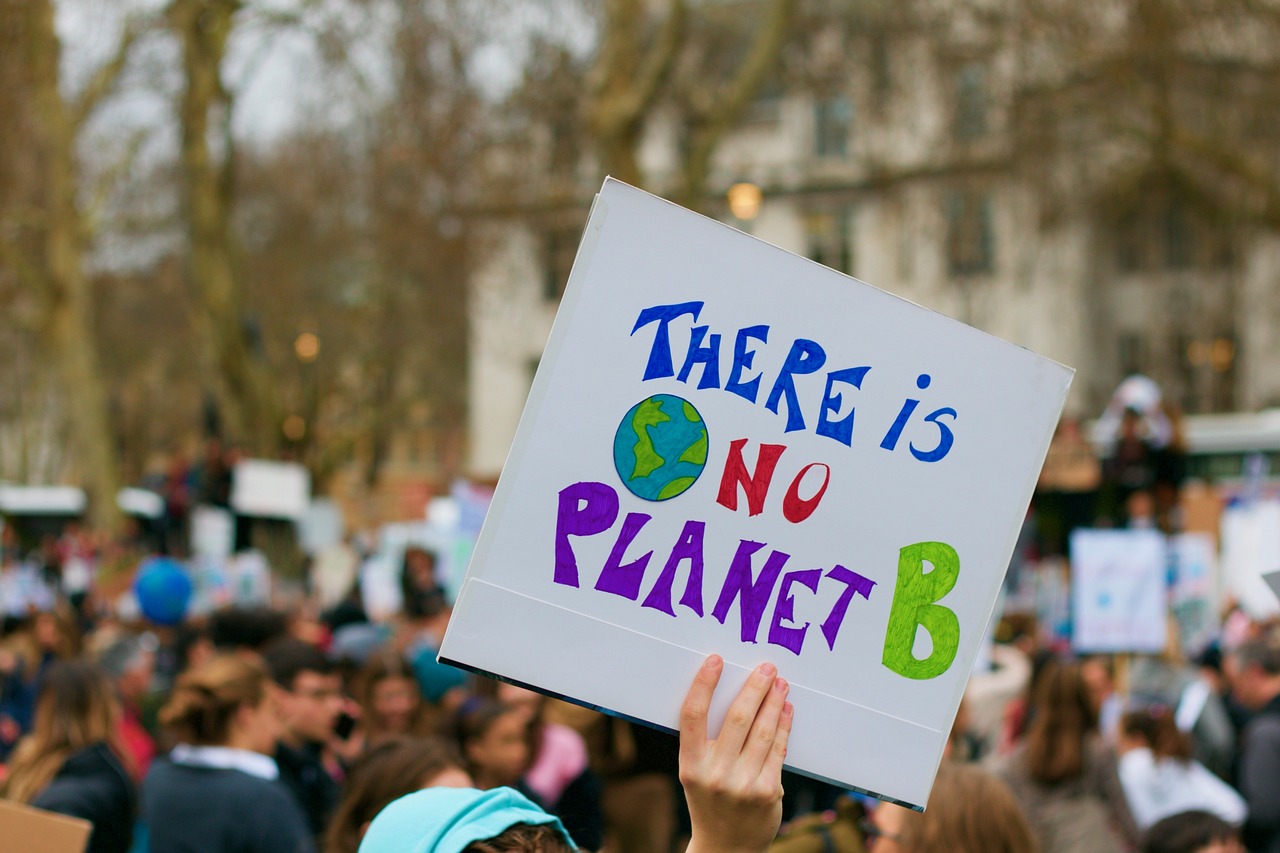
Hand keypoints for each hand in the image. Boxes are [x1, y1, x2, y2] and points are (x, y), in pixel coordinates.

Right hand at [680, 655, 792, 852]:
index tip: (716, 659)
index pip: (692, 716)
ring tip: (780, 683)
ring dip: (774, 702)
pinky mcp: (768, 792)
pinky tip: (786, 710)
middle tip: (766, 668)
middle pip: (736, 718)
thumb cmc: (709, 800)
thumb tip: (732, 693)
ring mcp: (743, 784)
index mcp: (690, 765)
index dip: (703, 684)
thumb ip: (706, 741)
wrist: (725, 847)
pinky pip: (778, 750)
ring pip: (762, 731)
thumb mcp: (695, 772)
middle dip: (754, 688)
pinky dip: (783, 725)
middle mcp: (714, 774)